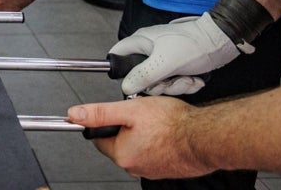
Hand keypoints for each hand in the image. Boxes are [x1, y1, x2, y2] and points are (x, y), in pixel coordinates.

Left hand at [68, 98, 207, 178]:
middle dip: (126, 127)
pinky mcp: (167, 169)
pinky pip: (154, 153)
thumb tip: (75, 114)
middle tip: (141, 116)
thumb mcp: (129, 110)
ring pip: (137, 147)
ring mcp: (152, 170)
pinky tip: (166, 132)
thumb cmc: (173, 124)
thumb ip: (100, 113)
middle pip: (118, 143)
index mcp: (122, 155)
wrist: (205, 137)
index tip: (118, 114)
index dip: (106, 122)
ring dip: (142, 134)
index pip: (99, 138)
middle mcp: (135, 167)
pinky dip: (157, 142)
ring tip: (156, 123)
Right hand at [112, 12, 244, 95]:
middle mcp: (149, 51)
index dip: (120, 69)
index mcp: (140, 42)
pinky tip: (194, 78)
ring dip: (176, 86)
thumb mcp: (165, 62)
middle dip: (160, 85)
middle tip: (172, 80)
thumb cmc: (193, 44)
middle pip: (140, 77)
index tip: (136, 82)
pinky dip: (185, 84)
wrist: (221, 44)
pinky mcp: (175, 67)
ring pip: (159, 83)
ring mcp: (162, 60)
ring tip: (188, 78)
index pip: (117, 55)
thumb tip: (126, 86)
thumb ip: (143, 75)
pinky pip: (173, 83)